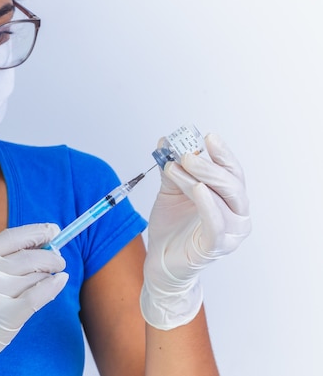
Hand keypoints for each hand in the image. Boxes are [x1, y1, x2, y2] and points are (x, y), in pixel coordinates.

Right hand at [0, 224, 68, 375]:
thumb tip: (39, 246)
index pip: (11, 237)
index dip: (36, 231)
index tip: (53, 230)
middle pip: (28, 256)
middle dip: (50, 256)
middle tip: (59, 260)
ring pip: (34, 277)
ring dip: (49, 275)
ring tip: (52, 276)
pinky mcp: (3, 317)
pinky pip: (37, 296)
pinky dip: (52, 287)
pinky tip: (58, 282)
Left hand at [141, 133, 250, 329]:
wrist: (160, 259)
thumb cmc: (171, 226)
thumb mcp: (170, 191)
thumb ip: (171, 169)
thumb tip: (165, 141)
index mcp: (229, 198)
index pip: (232, 171)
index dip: (222, 153)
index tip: (208, 137)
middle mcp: (236, 214)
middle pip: (231, 183)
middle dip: (208, 165)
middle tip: (187, 153)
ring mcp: (230, 232)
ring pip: (223, 199)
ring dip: (200, 179)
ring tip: (177, 166)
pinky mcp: (216, 246)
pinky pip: (216, 222)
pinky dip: (208, 203)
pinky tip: (197, 188)